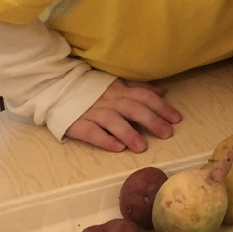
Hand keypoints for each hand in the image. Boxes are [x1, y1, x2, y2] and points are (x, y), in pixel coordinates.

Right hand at [65, 79, 181, 152]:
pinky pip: (91, 132)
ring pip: (113, 121)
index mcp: (119, 89)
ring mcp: (92, 111)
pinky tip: (117, 148)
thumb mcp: (117, 83)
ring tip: (142, 147)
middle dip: (151, 120)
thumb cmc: (91, 89)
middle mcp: (108, 100)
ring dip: (129, 133)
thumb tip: (163, 91)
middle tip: (167, 133)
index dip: (161, 107)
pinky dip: (105, 139)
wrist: (56, 88)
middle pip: (132, 108)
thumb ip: (139, 88)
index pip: (144, 96)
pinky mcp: (77, 124)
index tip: (177, 119)